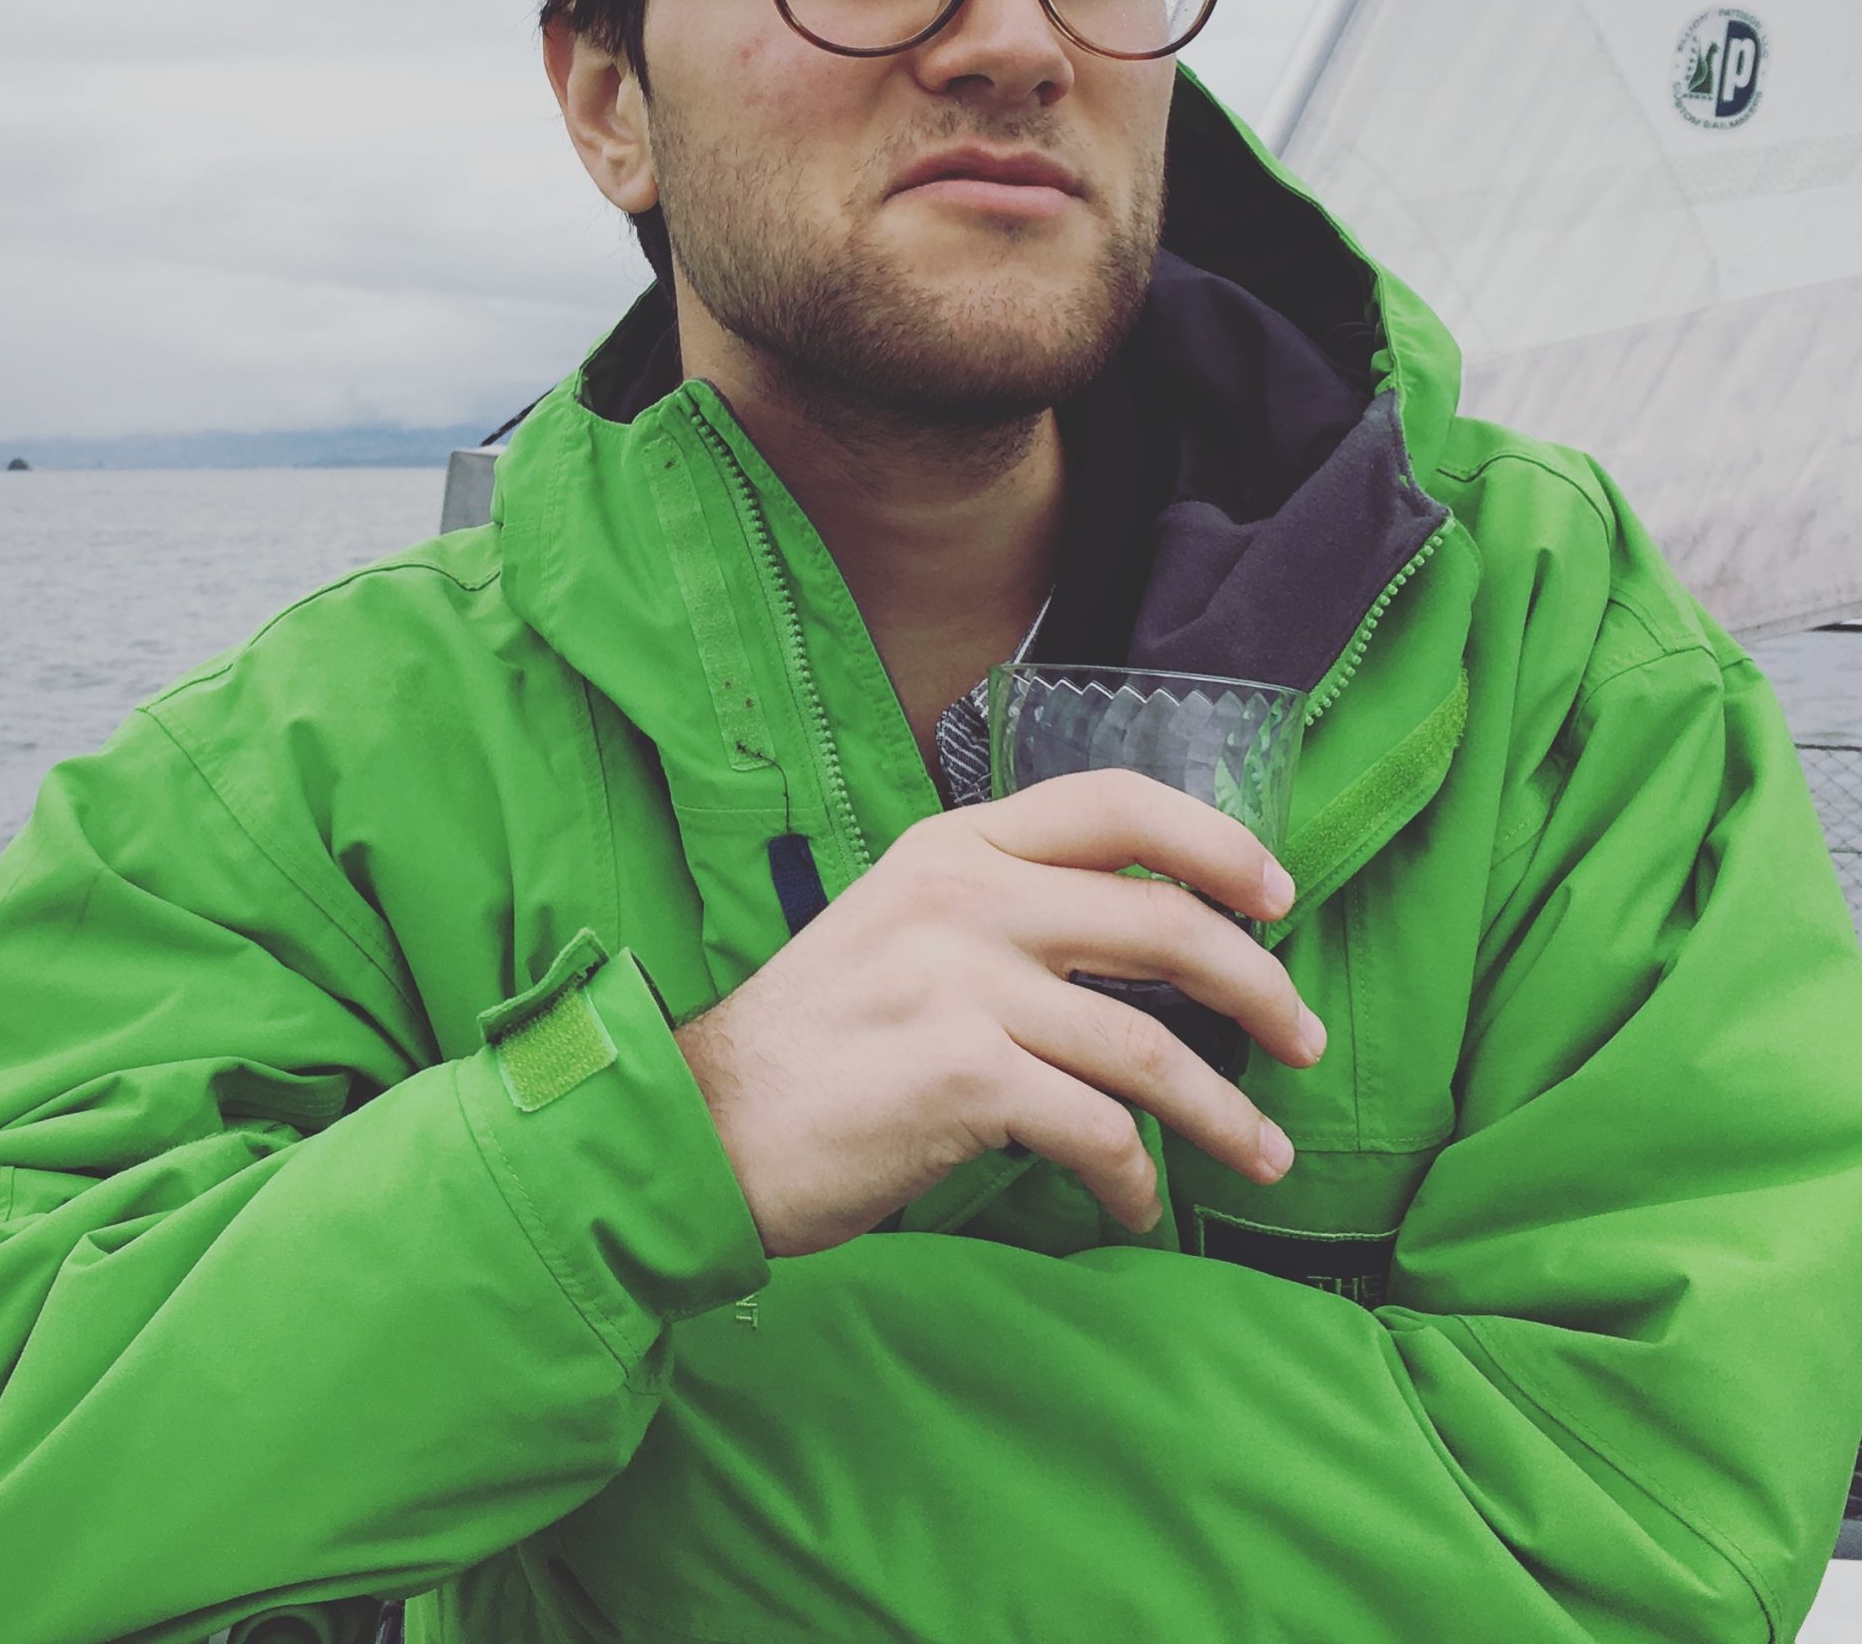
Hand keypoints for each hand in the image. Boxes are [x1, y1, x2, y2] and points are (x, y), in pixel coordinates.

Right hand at [673, 773, 1324, 1255]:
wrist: (707, 1124)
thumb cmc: (813, 1043)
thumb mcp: (898, 929)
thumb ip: (997, 913)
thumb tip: (1134, 943)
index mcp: (952, 847)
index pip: (1112, 804)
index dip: (1215, 842)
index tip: (1276, 894)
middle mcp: (962, 897)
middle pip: (1162, 919)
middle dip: (1258, 985)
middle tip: (1304, 1040)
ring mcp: (962, 983)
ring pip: (1149, 1042)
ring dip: (1225, 1111)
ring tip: (1265, 1153)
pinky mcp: (964, 1076)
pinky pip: (1099, 1129)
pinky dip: (1136, 1180)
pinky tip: (1138, 1208)